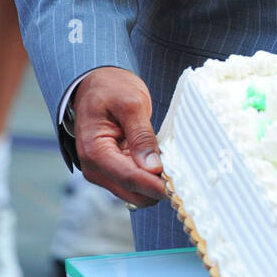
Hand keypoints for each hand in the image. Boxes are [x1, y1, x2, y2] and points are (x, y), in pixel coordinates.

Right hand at [72, 67, 167, 207]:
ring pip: (133, 193)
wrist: (97, 84)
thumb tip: (153, 167)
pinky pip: (133, 183)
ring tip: (174, 168)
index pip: (128, 177)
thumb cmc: (111, 88)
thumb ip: (141, 135)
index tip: (177, 187)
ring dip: (153, 185)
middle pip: (131, 192)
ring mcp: (102, 171)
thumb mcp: (131, 104)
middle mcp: (94, 167)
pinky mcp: (112, 170)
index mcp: (94, 150)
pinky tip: (163, 165)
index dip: (154, 185)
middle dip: (155, 188)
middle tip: (182, 175)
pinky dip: (149, 179)